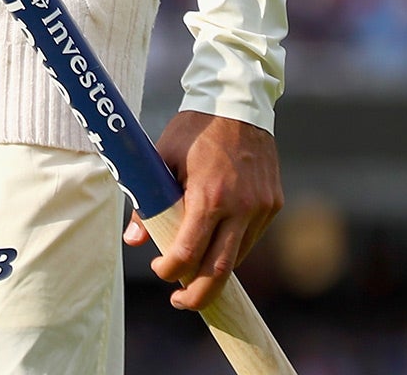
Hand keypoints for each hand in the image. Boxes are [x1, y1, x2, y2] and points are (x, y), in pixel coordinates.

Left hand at [124, 111, 281, 311]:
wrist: (236, 104)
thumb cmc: (192, 131)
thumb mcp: (161, 160)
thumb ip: (148, 202)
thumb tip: (133, 240)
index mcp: (209, 196)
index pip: (190, 252)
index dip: (172, 270)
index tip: (160, 272)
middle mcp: (241, 207)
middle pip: (220, 271)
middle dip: (199, 295)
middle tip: (180, 302)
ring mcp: (261, 208)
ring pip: (238, 257)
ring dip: (215, 271)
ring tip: (194, 275)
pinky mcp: (273, 204)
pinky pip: (251, 238)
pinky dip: (232, 249)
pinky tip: (215, 246)